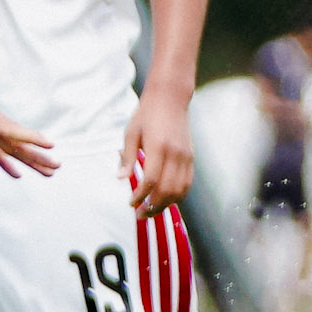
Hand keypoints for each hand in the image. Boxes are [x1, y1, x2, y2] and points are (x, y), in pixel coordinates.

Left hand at [124, 85, 194, 217]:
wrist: (170, 98)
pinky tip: (165, 199)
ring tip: (151, 209)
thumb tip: (120, 178)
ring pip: (180, 190)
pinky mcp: (191, 158)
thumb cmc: (147, 114)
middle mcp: (175, 154)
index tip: (131, 202)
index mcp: (158, 147)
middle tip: (140, 213)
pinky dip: (177, 196)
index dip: (140, 195)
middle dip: (153, 206)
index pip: (150, 180)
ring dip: (166, 204)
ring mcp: (186, 157)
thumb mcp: (130, 133)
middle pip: (166, 190)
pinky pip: (187, 183)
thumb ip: (127, 157)